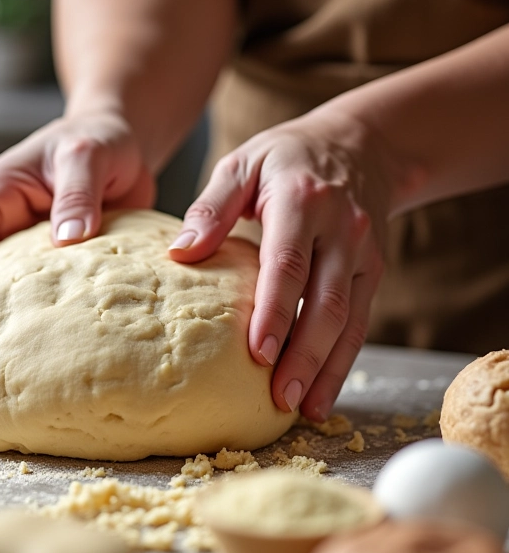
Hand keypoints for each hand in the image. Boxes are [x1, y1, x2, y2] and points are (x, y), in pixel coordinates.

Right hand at [0, 110, 154, 318]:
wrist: (122, 141)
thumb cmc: (98, 139)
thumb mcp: (88, 156)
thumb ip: (78, 194)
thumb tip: (66, 241)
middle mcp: (5, 218)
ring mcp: (28, 240)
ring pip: (3, 282)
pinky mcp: (54, 255)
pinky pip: (40, 286)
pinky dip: (37, 310)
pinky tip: (41, 341)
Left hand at [168, 111, 389, 421]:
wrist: (362, 143)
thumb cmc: (289, 156)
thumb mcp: (244, 163)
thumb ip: (212, 207)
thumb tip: (179, 253)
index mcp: (303, 201)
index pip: (289, 263)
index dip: (275, 310)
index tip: (256, 353)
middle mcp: (342, 230)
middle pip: (325, 301)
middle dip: (305, 355)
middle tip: (281, 398)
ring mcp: (364, 253)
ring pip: (350, 319)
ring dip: (328, 368)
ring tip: (305, 409)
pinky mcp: (374, 270)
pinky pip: (361, 321)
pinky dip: (344, 360)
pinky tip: (324, 393)